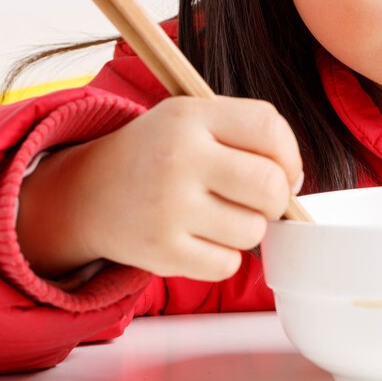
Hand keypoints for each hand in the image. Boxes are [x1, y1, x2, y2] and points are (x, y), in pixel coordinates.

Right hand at [18, 96, 303, 281]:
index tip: (284, 170)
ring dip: (245, 228)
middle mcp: (179, 157)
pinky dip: (223, 257)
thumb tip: (294, 183)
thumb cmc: (157, 155)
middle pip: (269, 186)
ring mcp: (168, 206)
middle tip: (255, 200)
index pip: (268, 127)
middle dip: (274, 199)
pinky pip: (228, 264)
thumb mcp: (190, 120)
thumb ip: (244, 135)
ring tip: (215, 215)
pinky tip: (199, 239)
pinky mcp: (161, 251)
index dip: (289, 154)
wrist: (86, 192)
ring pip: (253, 230)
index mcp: (190, 116)